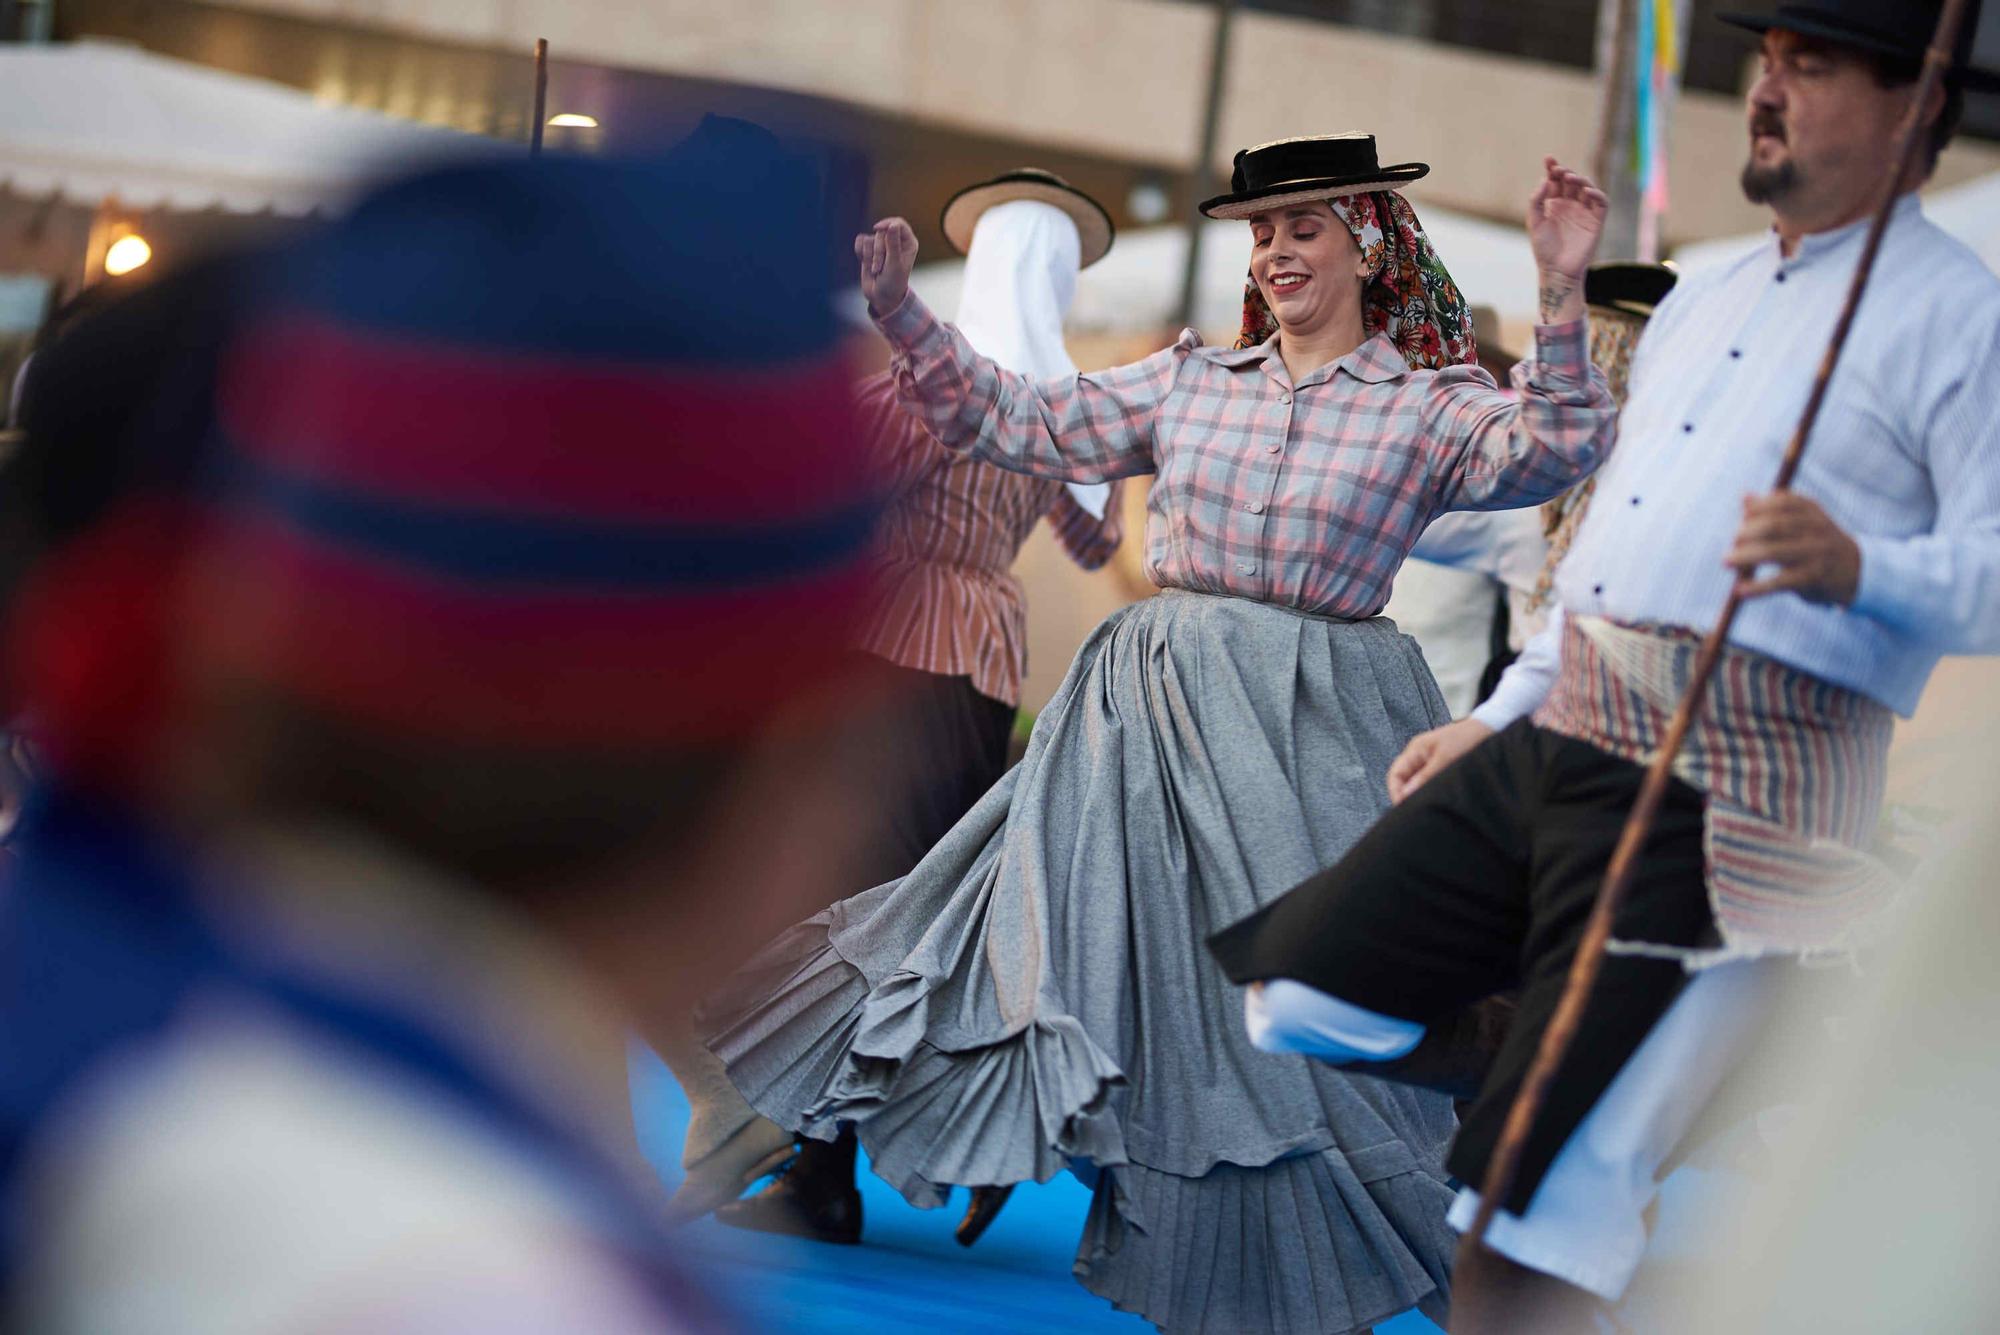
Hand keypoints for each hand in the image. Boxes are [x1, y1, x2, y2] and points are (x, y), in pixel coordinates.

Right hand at [855, 217, 917, 315]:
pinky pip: (860, 242)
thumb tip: (892, 225)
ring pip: (869, 238)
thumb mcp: (895, 263)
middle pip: (881, 232)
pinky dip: (861, 253)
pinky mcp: (868, 249)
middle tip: (881, 267)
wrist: (881, 296)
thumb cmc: (893, 282)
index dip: (887, 224)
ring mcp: (881, 244)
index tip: (878, 229)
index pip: (898, 223)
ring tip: (877, 269)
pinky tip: (866, 263)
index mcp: (908, 242)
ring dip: (870, 256)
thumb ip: (893, 244)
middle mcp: (895, 241)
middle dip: (878, 251)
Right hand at [1387, 717, 1493, 803]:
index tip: (1404, 807)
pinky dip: (1431, 790)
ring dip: (1420, 794)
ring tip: (1428, 805)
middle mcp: (1420, 755)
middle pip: (1404, 780)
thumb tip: (1406, 794)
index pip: (1395, 774)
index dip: (1396, 791)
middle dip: (1406, 795)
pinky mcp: (1443, 766)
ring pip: (1417, 782)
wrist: (1491, 728)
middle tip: (1416, 810)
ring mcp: (1431, 760)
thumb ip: (1425, 776)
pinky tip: (1437, 798)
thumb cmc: (1468, 737)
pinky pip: (1430, 781)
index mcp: (1416, 749)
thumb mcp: (1445, 758)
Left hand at [1526, 158, 1607, 322]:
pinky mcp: (1596, 221)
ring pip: (1587, 188)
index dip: (1553, 169)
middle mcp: (1570, 204)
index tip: (1549, 159)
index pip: (1556, 181)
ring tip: (1571, 178)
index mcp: (1555, 203)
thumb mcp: (1534, 222)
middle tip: (1559, 171)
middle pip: (1572, 181)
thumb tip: (1545, 180)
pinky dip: (1597, 195)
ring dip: (1581, 180)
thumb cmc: (1544, 249)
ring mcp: (1584, 211)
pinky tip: (1587, 191)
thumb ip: (1536, 201)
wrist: (1556, 270)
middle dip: (1566, 173)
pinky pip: (1601, 203)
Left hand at [1726, 492, 1861, 604]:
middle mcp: (1816, 528)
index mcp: (1811, 510)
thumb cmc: (1815, 543)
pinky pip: (1781, 581)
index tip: (1742, 518)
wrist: (1854, 570)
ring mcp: (1817, 553)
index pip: (1781, 502)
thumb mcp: (1800, 522)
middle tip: (1731, 544)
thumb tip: (1744, 497)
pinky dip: (1758, 587)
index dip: (1758, 509)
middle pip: (1775, 526)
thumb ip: (1773, 511)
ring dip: (1745, 557)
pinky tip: (1740, 590)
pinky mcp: (1814, 577)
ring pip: (1774, 552)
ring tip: (1726, 562)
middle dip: (1747, 533)